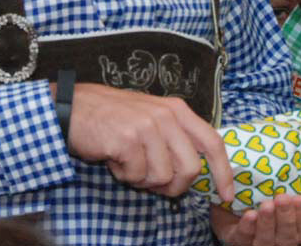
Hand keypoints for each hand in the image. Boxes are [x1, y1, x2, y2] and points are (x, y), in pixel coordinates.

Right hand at [67, 83, 235, 201]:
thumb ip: (175, 138)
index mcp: (177, 110)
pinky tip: (114, 159)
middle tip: (154, 183)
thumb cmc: (114, 117)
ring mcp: (147, 126)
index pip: (212, 142)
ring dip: (143, 179)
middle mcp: (166, 115)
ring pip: (162, 177)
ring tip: (128, 162)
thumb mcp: (152, 117)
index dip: (223, 172)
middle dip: (174, 186)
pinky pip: (136, 176)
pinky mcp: (127, 140)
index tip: (226, 194)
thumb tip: (195, 170)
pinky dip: (124, 175)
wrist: (74, 108)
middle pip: (190, 168)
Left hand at [210, 194, 300, 245]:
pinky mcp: (236, 240)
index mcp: (299, 238)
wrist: (245, 190)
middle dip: (285, 219)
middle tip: (282, 198)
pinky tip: (250, 215)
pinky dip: (247, 227)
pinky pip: (242, 238)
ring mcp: (257, 245)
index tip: (300, 199)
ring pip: (265, 242)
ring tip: (266, 205)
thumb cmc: (279, 199)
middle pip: (287, 240)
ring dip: (267, 223)